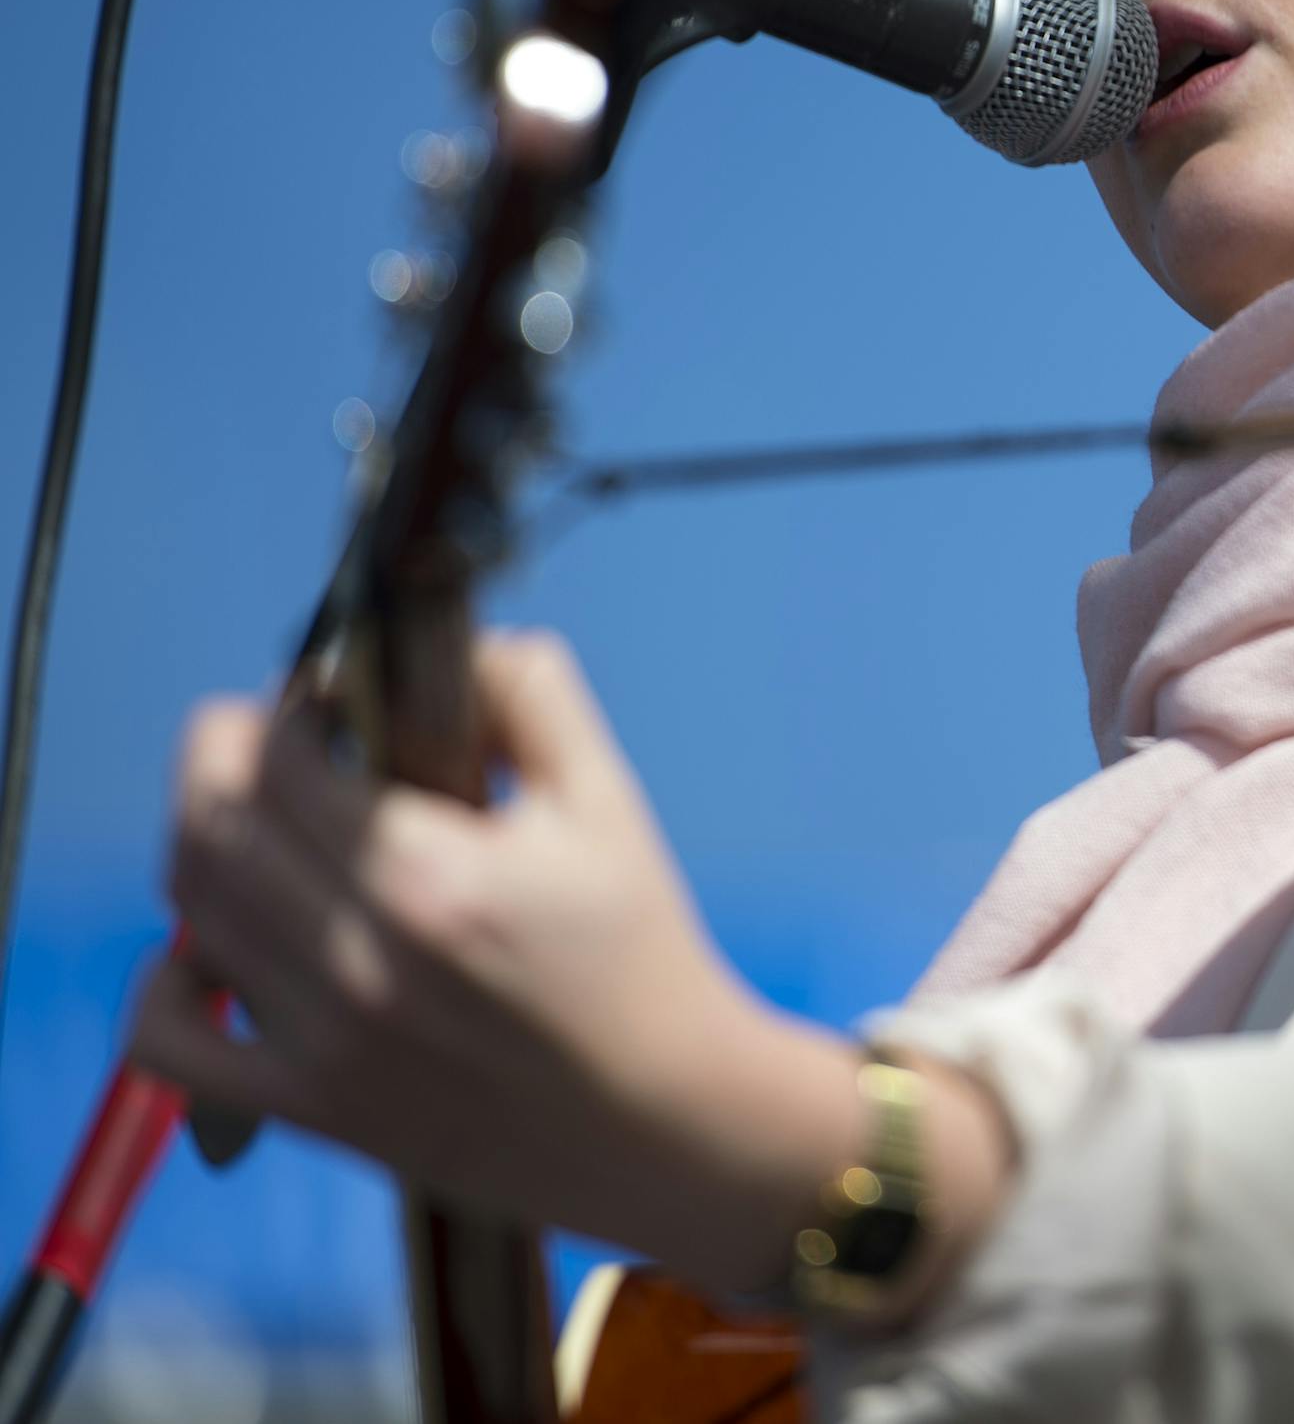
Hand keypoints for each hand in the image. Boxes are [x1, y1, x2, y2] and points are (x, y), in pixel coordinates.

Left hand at [131, 630, 1008, 1303]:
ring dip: (208, 845)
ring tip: (270, 828)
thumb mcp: (606, 800)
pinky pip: (172, 1047)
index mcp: (430, 874)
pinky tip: (222, 948)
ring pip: (189, 914)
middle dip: (221, 756)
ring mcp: (325, 1045)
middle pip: (208, 826)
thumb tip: (454, 642)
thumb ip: (529, 694)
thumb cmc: (638, 950)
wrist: (660, 1116)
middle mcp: (360, 960)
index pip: (275, 761)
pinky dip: (167, 983)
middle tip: (275, 743)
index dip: (278, 708)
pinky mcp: (313, 1110)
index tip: (318, 700)